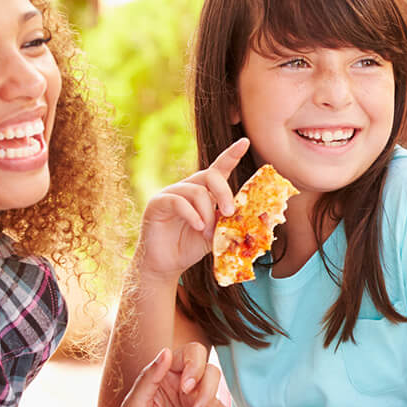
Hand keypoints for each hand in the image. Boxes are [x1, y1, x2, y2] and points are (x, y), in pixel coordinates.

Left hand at [111, 343, 229, 406]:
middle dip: (206, 397)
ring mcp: (196, 405)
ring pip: (216, 404)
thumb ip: (149, 377)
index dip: (196, 366)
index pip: (193, 353)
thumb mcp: (134, 406)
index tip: (186, 388)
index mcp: (167, 374)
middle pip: (212, 375)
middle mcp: (185, 386)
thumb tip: (165, 352)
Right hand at [135, 138, 251, 281]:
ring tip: (208, 233)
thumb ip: (227, 222)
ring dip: (207, 213)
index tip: (245, 142)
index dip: (231, 154)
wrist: (166, 265)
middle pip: (210, 175)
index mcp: (204, 192)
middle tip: (229, 212)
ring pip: (196, 191)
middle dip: (224, 192)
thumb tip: (249, 215)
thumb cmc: (190, 247)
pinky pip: (178, 201)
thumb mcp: (215, 234)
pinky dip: (192, 215)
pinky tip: (198, 228)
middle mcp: (187, 188)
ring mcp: (171, 193)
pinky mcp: (157, 203)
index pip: (218, 168)